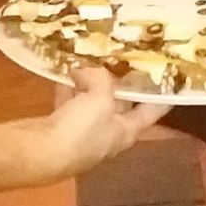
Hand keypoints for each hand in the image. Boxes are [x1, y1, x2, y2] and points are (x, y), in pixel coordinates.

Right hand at [23, 67, 169, 180]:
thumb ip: (103, 79)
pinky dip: (69, 85)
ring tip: (96, 53)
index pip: (153, 111)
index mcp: (126, 132)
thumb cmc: (79, 131)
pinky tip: (66, 67)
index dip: (163, 92)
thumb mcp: (101, 99)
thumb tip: (92, 68)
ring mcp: (82, 132)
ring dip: (93, 80)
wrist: (35, 154)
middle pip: (122, 102)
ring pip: (93, 100)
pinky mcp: (59, 127)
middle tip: (127, 51)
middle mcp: (108, 133)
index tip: (169, 71)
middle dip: (123, 79)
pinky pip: (70, 101)